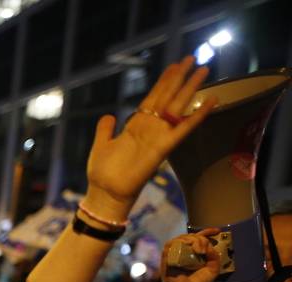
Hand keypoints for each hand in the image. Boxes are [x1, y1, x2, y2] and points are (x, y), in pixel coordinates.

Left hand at [84, 57, 216, 220]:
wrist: (105, 193)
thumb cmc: (102, 173)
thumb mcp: (101, 145)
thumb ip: (106, 129)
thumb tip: (109, 115)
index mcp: (135, 126)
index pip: (153, 98)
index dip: (163, 82)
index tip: (174, 65)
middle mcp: (149, 128)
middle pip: (168, 97)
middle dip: (179, 78)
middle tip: (192, 58)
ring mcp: (157, 136)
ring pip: (178, 107)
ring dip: (190, 88)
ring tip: (203, 70)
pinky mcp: (163, 148)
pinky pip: (184, 129)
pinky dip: (198, 115)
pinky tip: (211, 100)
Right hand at [160, 228, 222, 281]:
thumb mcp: (213, 269)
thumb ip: (214, 256)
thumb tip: (208, 246)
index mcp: (194, 253)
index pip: (199, 238)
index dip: (207, 232)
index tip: (217, 231)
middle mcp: (184, 251)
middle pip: (192, 236)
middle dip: (201, 239)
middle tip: (204, 250)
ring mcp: (175, 253)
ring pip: (181, 238)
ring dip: (192, 240)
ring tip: (198, 250)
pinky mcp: (167, 256)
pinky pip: (170, 244)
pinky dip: (180, 242)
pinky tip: (188, 248)